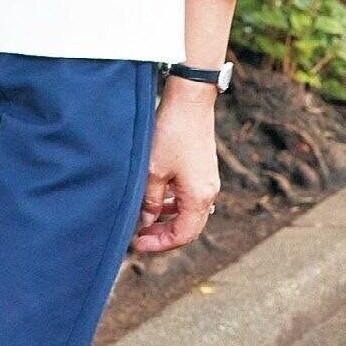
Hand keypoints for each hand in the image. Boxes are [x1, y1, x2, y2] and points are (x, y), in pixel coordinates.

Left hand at [133, 82, 219, 254]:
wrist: (190, 101)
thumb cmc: (171, 134)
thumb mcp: (153, 171)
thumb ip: (149, 201)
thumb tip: (146, 222)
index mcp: (199, 197)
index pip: (183, 235)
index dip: (159, 244)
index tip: (137, 244)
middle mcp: (208, 192)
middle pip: (188, 227)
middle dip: (163, 235)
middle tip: (139, 237)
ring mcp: (208, 181)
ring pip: (189, 213)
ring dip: (167, 220)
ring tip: (144, 221)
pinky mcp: (203, 170)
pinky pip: (190, 197)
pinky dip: (173, 205)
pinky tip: (157, 200)